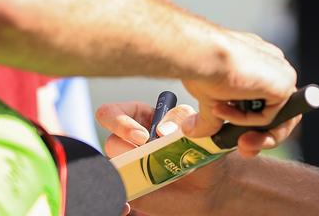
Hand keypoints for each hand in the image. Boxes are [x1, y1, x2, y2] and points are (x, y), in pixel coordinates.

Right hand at [96, 101, 234, 215]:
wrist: (208, 186)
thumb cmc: (201, 150)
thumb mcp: (196, 127)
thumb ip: (183, 120)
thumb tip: (162, 130)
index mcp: (140, 118)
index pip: (112, 112)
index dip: (120, 122)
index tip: (144, 137)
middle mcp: (128, 142)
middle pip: (110, 141)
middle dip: (124, 149)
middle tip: (146, 156)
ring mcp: (127, 166)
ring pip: (111, 167)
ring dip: (125, 174)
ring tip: (151, 179)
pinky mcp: (130, 188)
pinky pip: (113, 192)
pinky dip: (119, 199)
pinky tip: (131, 205)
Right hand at [181, 29, 297, 135]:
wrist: (201, 52)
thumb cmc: (201, 64)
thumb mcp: (206, 97)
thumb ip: (210, 116)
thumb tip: (194, 130)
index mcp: (258, 65)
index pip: (265, 101)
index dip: (251, 124)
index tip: (235, 137)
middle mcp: (273, 67)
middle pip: (278, 113)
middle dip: (259, 137)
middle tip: (242, 147)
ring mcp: (281, 74)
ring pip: (280, 118)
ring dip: (257, 136)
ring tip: (237, 139)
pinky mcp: (284, 83)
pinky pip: (270, 116)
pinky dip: (247, 121)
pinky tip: (225, 110)